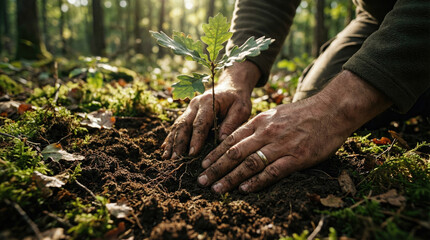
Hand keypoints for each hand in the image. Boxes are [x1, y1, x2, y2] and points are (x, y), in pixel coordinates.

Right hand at [162, 61, 260, 158]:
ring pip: (178, 126)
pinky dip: (171, 138)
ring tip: (167, 158)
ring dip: (172, 142)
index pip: (200, 123)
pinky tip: (165, 150)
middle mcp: (195, 104)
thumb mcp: (241, 109)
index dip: (195, 139)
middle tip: (175, 159)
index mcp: (208, 102)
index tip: (192, 153)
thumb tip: (221, 140)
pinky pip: (177, 126)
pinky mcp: (188, 113)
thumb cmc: (238, 99)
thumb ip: (232, 123)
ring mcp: (189, 108)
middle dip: (179, 143)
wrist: (231, 86)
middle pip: (184, 124)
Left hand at [197, 70, 391, 192]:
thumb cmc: (303, 113)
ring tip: (217, 188)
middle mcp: (266, 133)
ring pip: (249, 163)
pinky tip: (245, 189)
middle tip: (202, 181)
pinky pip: (272, 171)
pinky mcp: (297, 157)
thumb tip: (241, 139)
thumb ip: (259, 127)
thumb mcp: (276, 114)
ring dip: (230, 177)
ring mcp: (281, 145)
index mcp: (260, 122)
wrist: (332, 110)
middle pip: (235, 153)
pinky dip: (257, 181)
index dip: (215, 153)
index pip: (231, 139)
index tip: (203, 165)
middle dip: (216, 168)